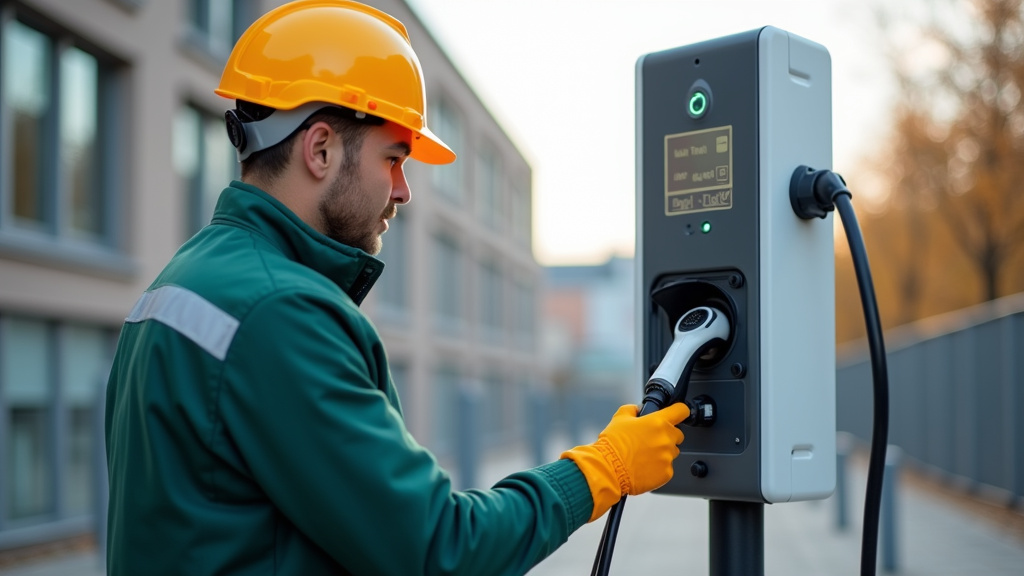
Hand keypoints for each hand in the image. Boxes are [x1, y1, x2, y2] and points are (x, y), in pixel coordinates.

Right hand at [560, 402, 688, 520]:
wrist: (608, 469)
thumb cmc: (613, 445)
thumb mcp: (619, 418)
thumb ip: (631, 410)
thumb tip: (637, 409)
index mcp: (658, 422)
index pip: (681, 411)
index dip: (679, 410)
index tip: (678, 413)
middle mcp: (666, 439)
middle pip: (678, 434)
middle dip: (667, 436)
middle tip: (650, 440)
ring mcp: (667, 457)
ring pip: (672, 452)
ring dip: (663, 452)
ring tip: (644, 455)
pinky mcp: (666, 473)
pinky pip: (667, 468)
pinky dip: (658, 468)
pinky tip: (644, 466)